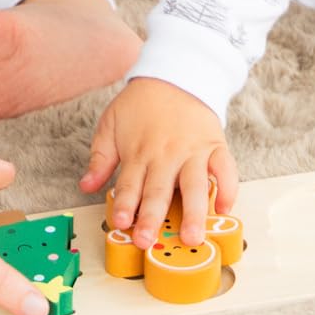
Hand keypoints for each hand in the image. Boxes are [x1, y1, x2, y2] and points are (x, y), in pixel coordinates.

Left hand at [79, 76, 236, 249]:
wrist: (175, 73)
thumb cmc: (141, 104)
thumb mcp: (111, 123)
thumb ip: (100, 157)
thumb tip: (86, 186)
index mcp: (139, 152)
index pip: (129, 184)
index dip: (124, 204)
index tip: (120, 222)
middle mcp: (166, 155)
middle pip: (158, 190)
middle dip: (152, 217)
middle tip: (147, 240)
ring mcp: (192, 151)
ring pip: (194, 185)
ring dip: (193, 212)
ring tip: (192, 237)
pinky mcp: (215, 145)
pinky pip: (225, 168)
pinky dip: (228, 188)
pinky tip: (225, 208)